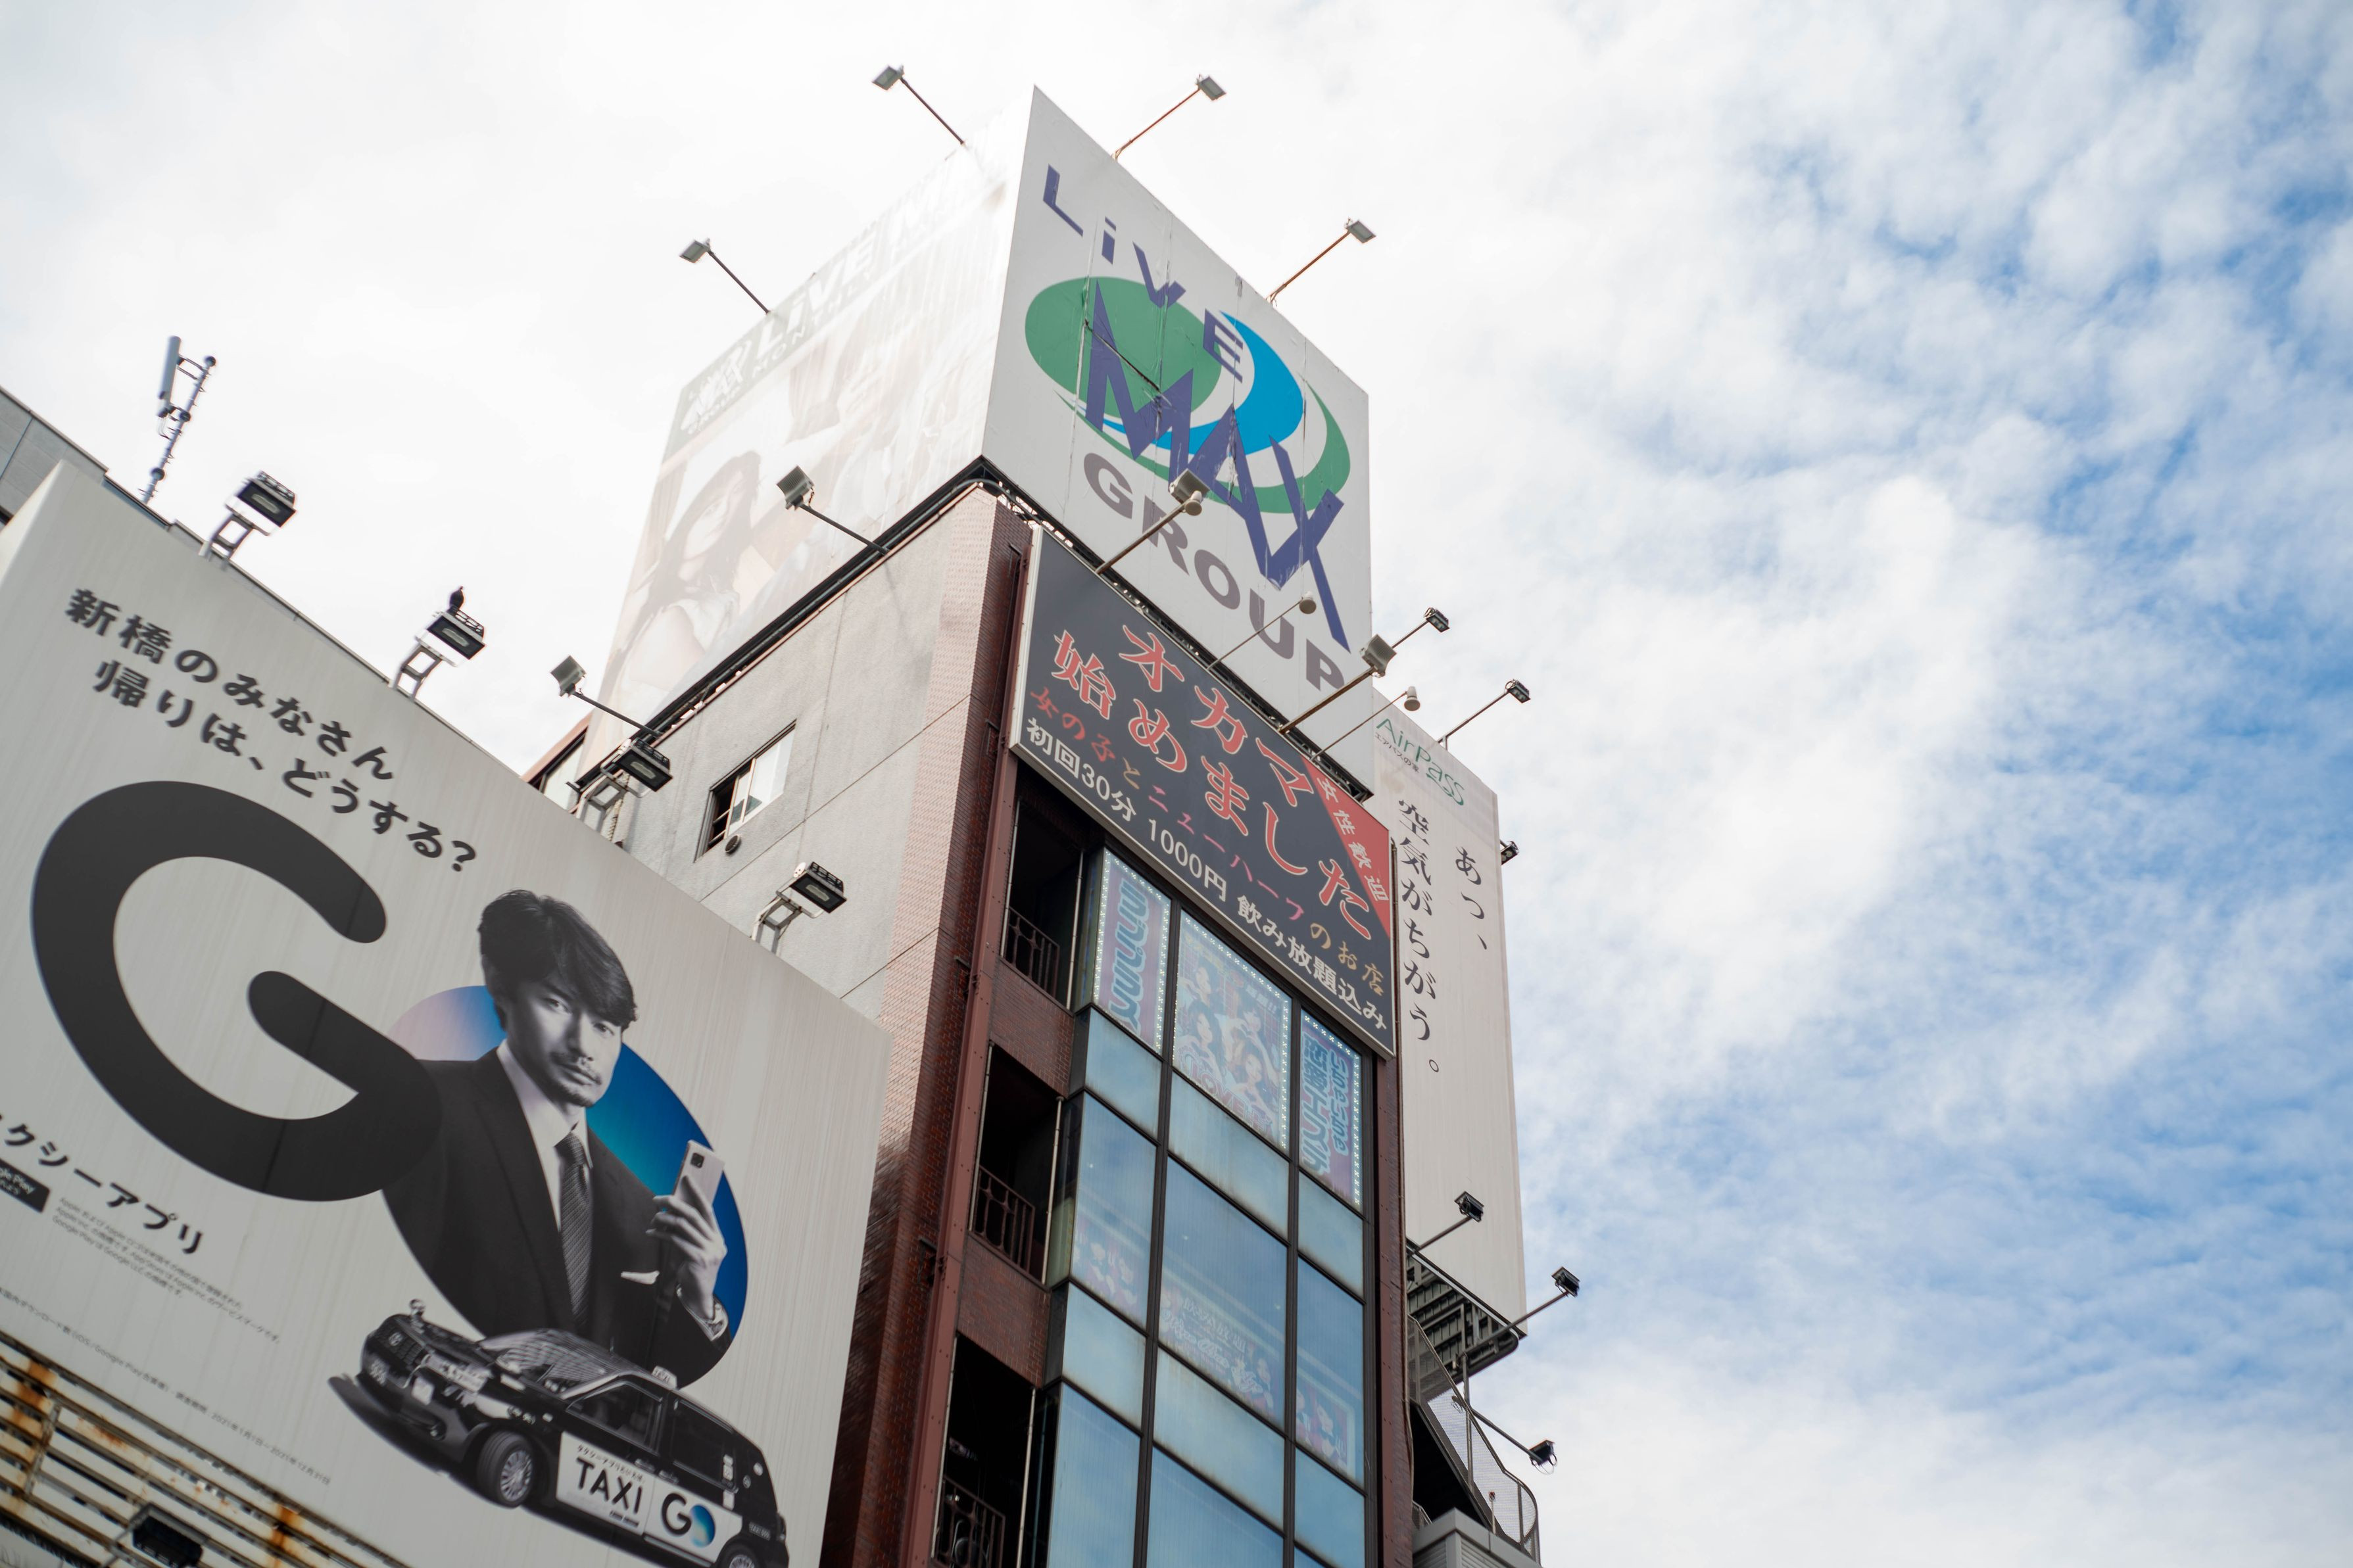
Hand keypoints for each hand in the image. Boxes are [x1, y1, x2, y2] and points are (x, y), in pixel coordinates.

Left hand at [650, 1176, 725, 1327]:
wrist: (697, 1296)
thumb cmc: (692, 1270)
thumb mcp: (693, 1249)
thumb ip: (687, 1233)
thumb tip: (670, 1212)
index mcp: (718, 1237)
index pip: (707, 1209)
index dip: (697, 1193)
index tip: (686, 1178)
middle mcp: (717, 1242)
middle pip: (693, 1215)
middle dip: (674, 1203)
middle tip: (658, 1199)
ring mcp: (710, 1251)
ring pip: (683, 1226)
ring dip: (664, 1219)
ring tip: (653, 1217)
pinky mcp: (698, 1259)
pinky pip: (676, 1241)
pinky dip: (661, 1234)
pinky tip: (651, 1232)